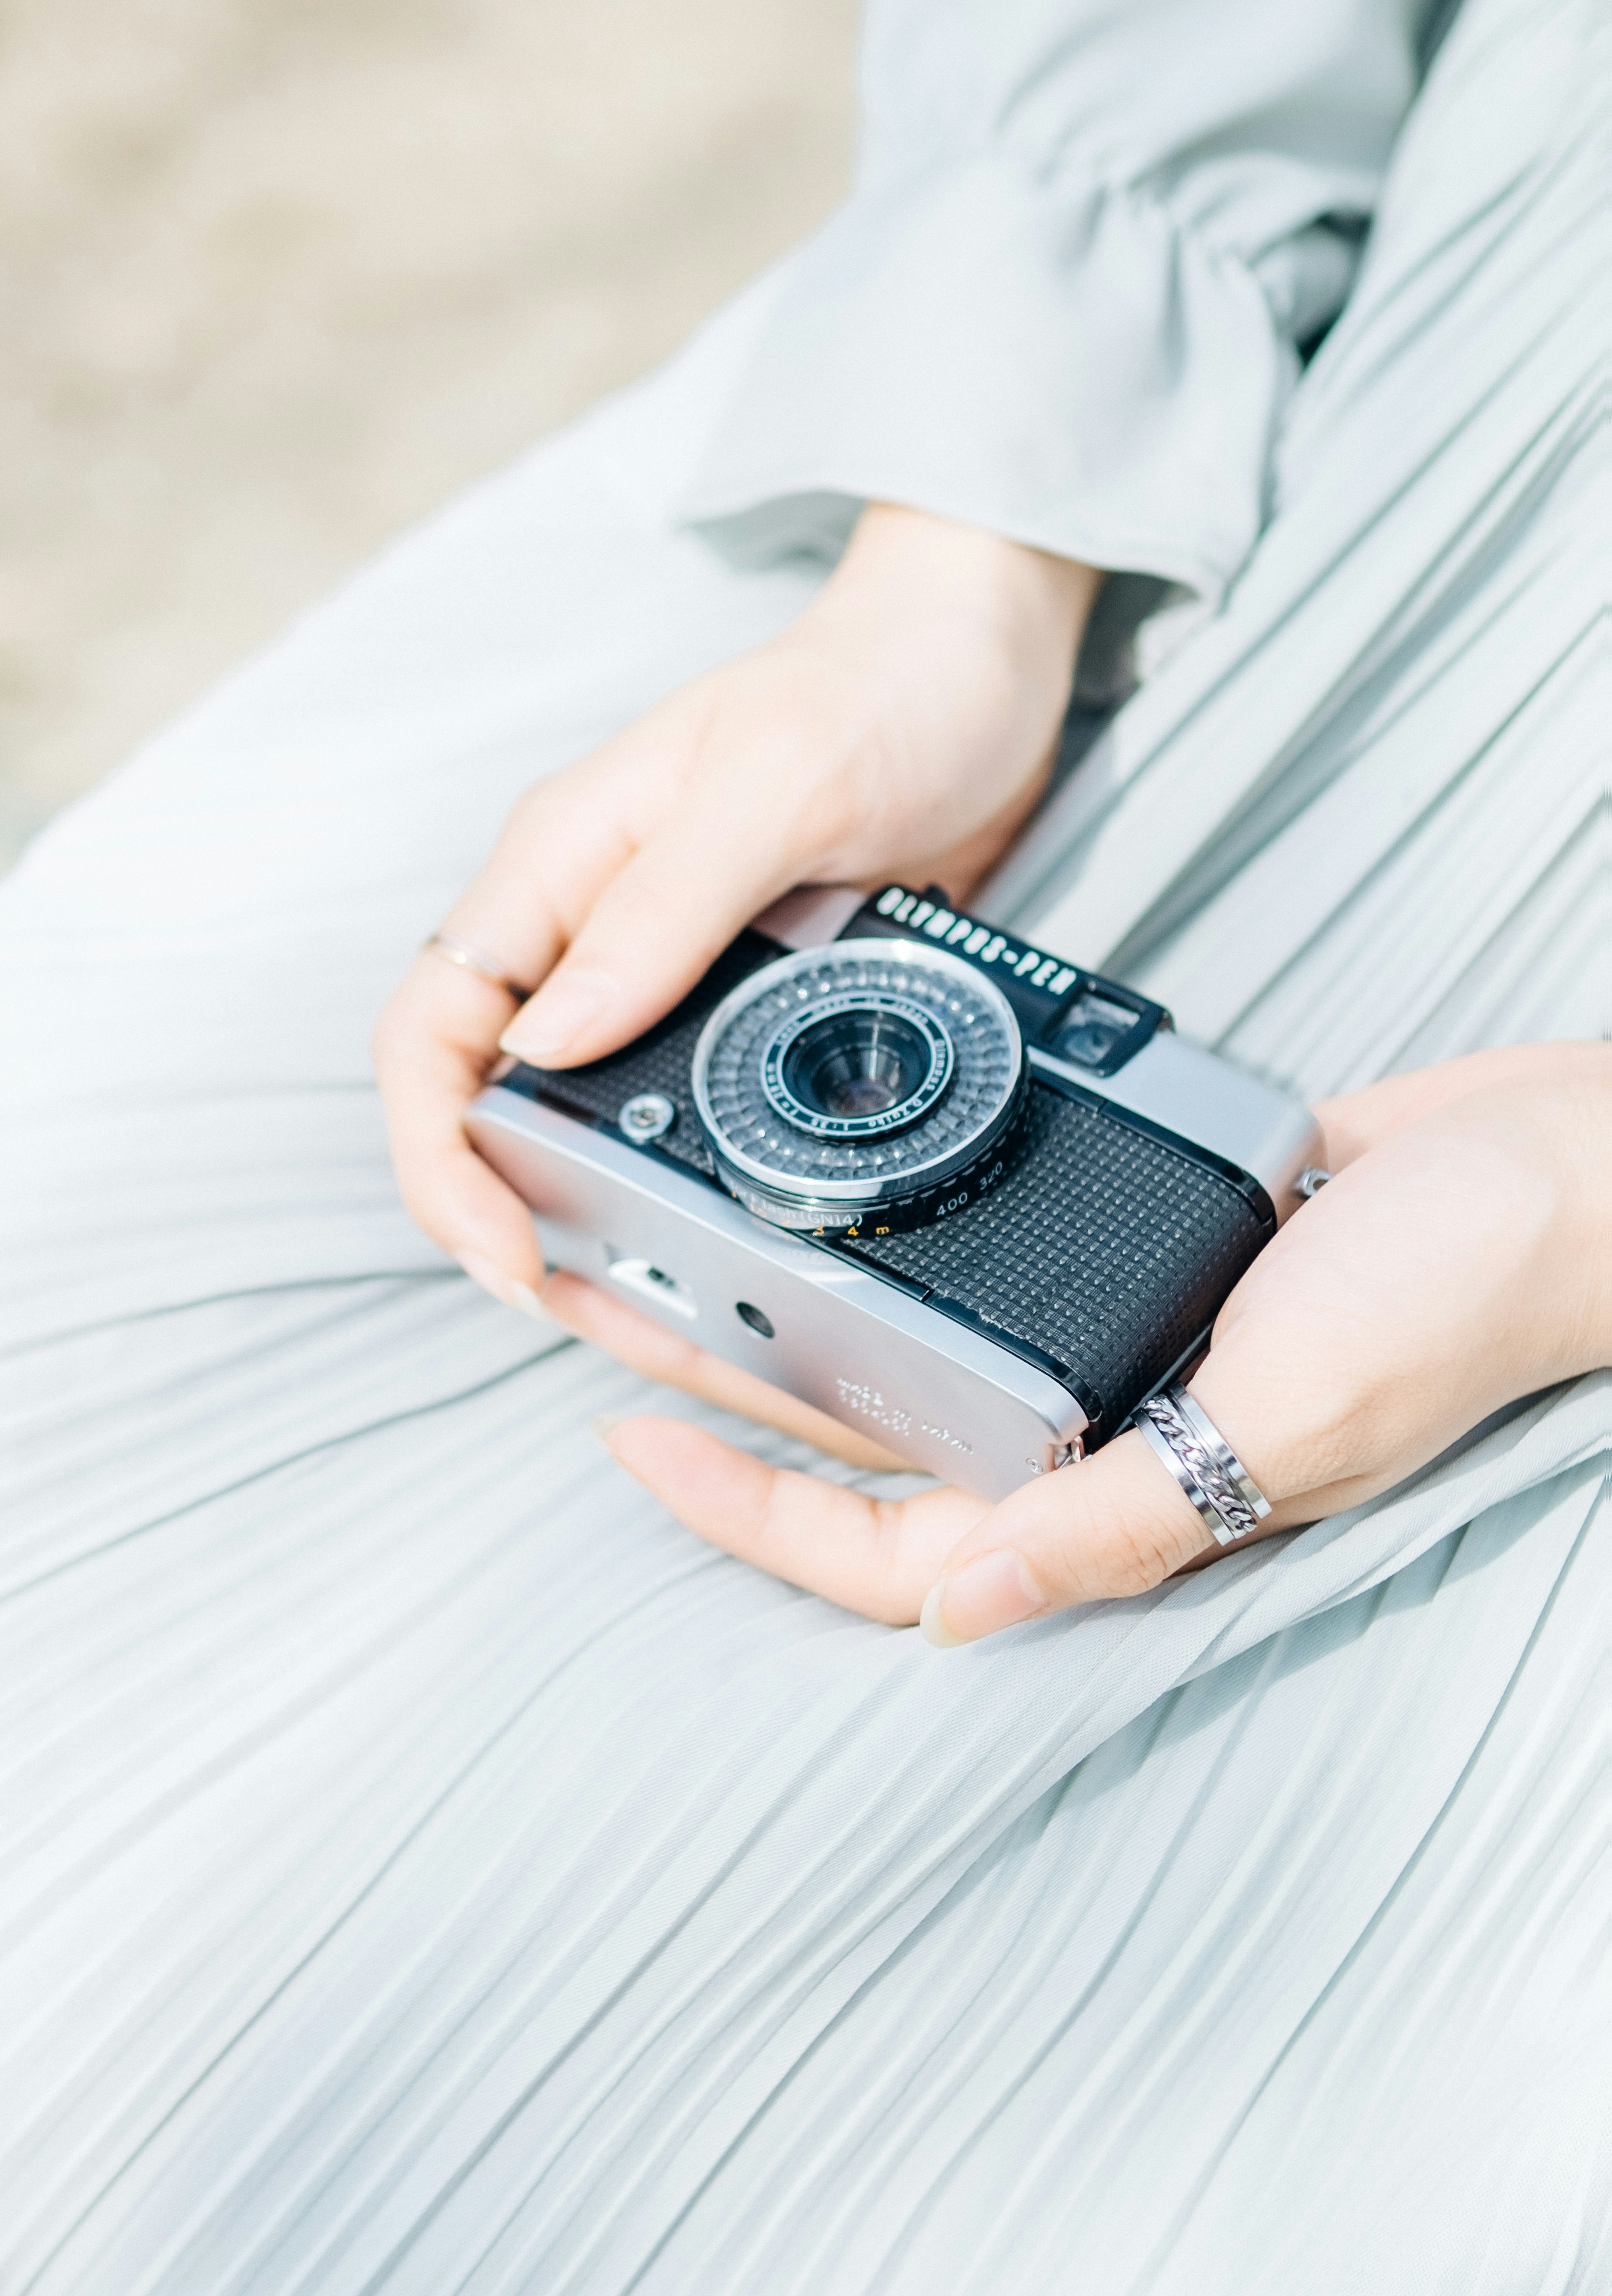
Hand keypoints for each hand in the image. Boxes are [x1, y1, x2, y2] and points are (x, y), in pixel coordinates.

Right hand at [373, 503, 1097, 1319]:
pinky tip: (724, 1246)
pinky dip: (685, 1193)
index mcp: (562, 865)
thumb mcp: (775, 784)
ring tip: (655, 1315)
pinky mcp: (750, 1004)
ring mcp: (669, 972)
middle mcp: (596, 927)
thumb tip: (552, 1038)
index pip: (435, 1027)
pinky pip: (684, 1117)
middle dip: (508, 1217)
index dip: (440, 1152)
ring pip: (581, 1125)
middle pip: (489, 1101)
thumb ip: (662, 906)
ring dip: (597, 1224)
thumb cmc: (881, 685)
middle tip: (585, 1310)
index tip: (505, 1245)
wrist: (981, 658)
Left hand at [594, 1043, 1611, 1639]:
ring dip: (793, 1302)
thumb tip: (961, 1609)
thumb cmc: (1449, 1297)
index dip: (751, 1511)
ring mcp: (1111, 1329)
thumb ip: (1124, 1515)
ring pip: (908, 1342)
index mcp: (1117, 1491)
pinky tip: (839, 1172)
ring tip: (679, 1234)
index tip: (632, 1434)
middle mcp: (1096, 1422)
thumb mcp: (1288, 1420)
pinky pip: (986, 1254)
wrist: (1551, 1167)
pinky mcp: (1137, 1238)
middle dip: (732, 1382)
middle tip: (602, 1305)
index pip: (891, 1544)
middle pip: (867, 1432)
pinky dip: (907, 1232)